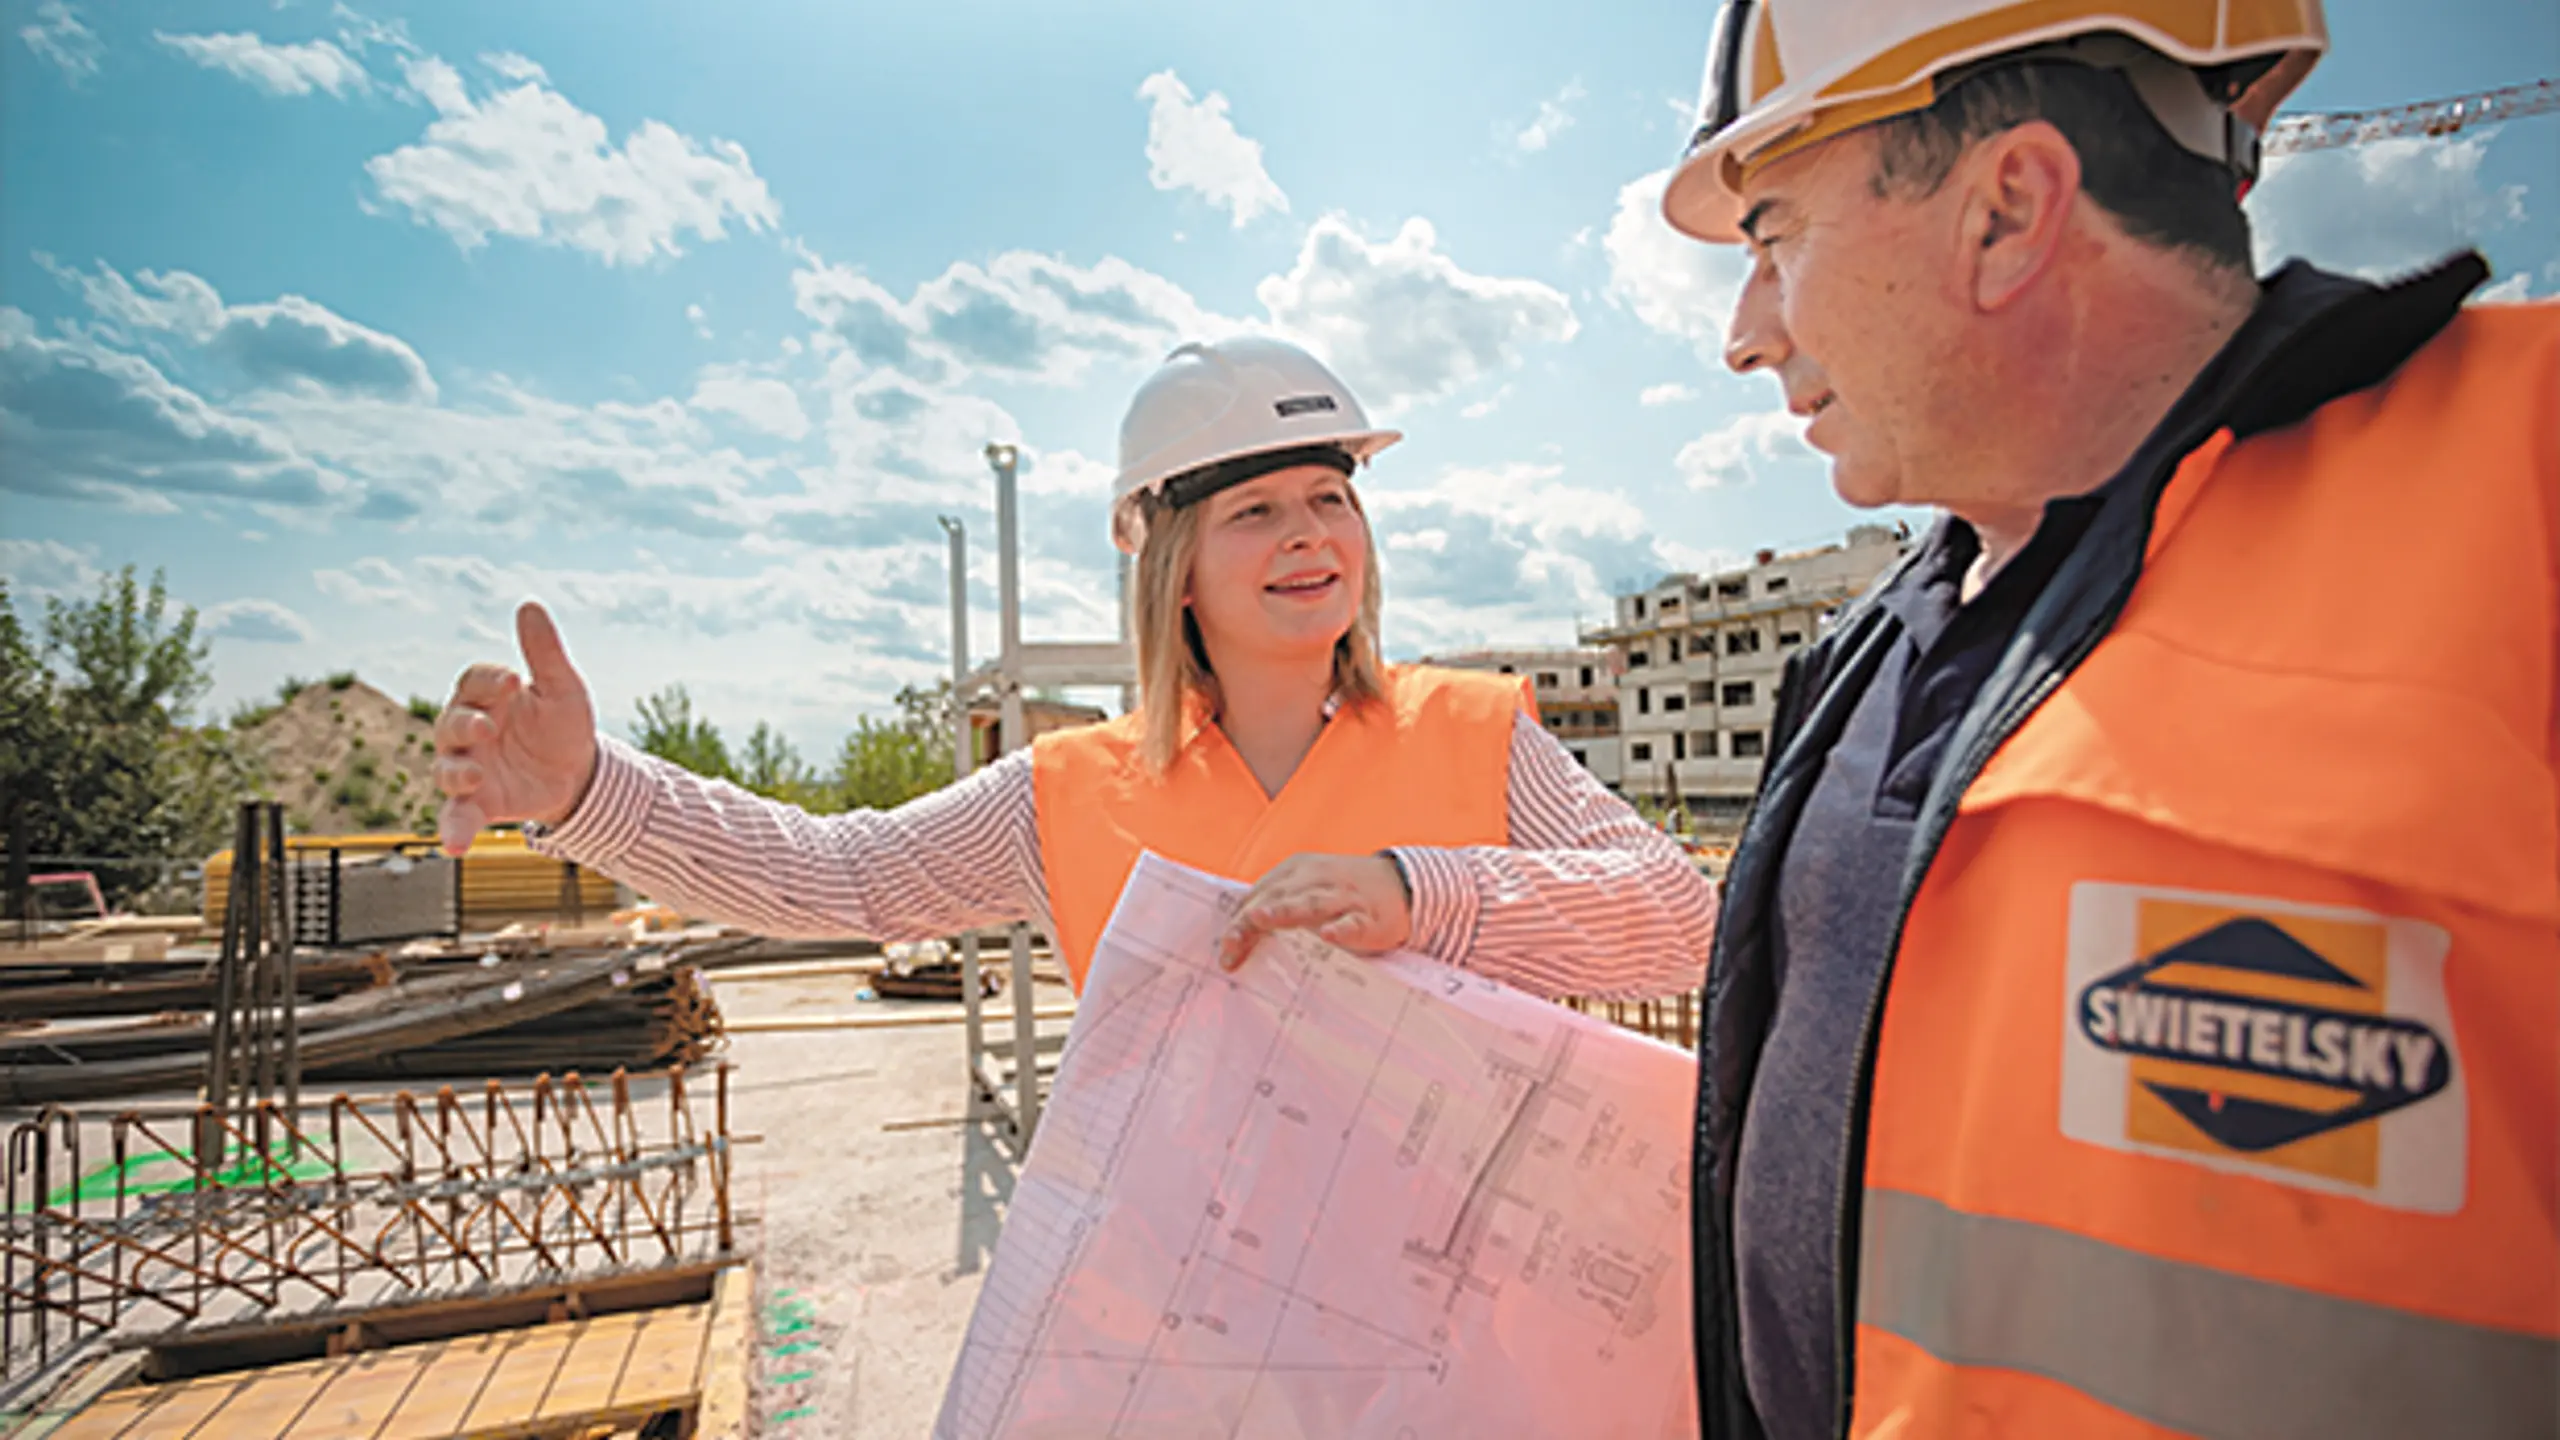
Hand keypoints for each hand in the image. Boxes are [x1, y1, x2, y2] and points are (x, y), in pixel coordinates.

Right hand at [434, 601, 599, 855]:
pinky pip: (455, 817)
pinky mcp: (478, 804)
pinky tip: (453, 847)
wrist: (583, 774)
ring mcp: (469, 768)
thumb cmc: (565, 725)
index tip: (514, 680)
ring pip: (446, 769)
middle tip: (488, 727)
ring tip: (473, 777)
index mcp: (488, 697)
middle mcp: (470, 731)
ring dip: (455, 773)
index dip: (489, 680)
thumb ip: (545, 652)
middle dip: (465, 724)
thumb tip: (530, 606)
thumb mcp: (563, 689)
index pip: (474, 680)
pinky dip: (451, 831)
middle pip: (451, 722)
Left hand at [1215, 854, 1411, 970]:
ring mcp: (1343, 897)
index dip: (1239, 921)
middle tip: (1230, 943)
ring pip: (1310, 903)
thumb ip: (1277, 905)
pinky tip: (1328, 936)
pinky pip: (1353, 923)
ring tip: (1261, 919)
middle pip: (1278, 897)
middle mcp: (1316, 879)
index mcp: (1296, 871)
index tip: (1225, 949)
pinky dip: (1340, 929)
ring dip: (1285, 911)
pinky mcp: (1368, 917)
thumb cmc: (1343, 894)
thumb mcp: (1307, 889)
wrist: (1403, 886)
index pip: (1260, 894)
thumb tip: (1238, 937)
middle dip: (1251, 920)